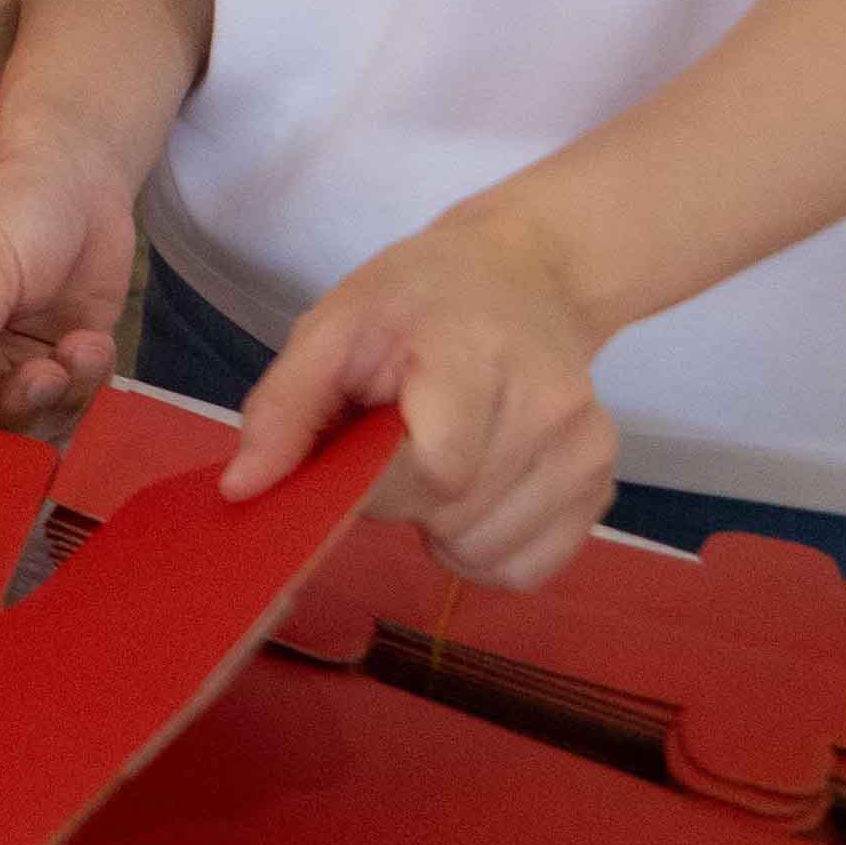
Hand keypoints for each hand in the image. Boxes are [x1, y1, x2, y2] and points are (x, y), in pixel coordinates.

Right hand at [0, 136, 135, 438]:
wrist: (80, 178)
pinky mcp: (49, 369)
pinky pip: (65, 410)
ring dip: (57, 399)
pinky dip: (85, 387)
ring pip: (19, 427)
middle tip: (43, 377)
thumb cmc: (11, 206)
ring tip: (79, 348)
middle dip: (10, 415)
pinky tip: (91, 341)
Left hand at [223, 203, 619, 586]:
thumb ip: (285, 407)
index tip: (358, 450)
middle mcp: (551, 409)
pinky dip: (485, 552)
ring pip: (487, 555)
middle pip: (454, 517)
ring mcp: (587, 451)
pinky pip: (527, 569)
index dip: (377, 486)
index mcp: (477, 357)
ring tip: (440, 459)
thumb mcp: (335, 325)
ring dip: (442, 530)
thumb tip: (242, 489)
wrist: (529, 275)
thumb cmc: (419, 300)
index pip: (434, 473)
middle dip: (403, 501)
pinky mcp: (602, 486)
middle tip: (397, 443)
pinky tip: (474, 494)